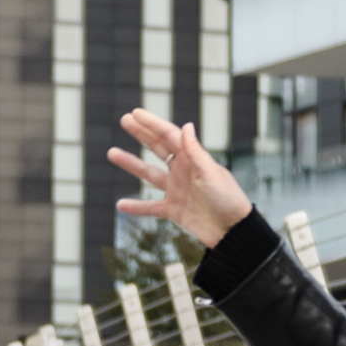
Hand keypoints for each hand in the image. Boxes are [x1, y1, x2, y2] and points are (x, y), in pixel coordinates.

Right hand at [109, 108, 252, 246]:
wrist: (233, 231)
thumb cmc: (228, 199)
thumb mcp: (211, 173)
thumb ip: (195, 152)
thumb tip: (186, 126)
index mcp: (192, 159)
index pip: (169, 136)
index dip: (151, 124)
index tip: (135, 113)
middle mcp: (182, 171)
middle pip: (157, 148)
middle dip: (141, 134)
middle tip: (125, 120)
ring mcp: (176, 190)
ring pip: (148, 174)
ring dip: (131, 164)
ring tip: (112, 153)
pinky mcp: (174, 210)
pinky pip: (150, 207)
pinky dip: (136, 206)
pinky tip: (121, 204)